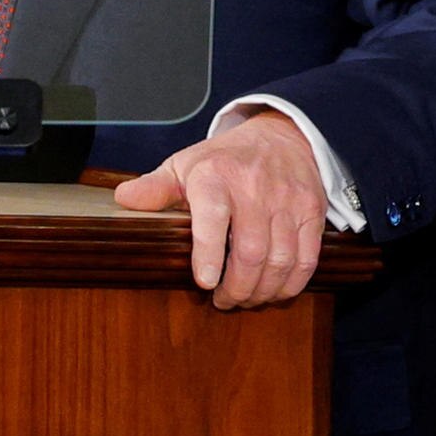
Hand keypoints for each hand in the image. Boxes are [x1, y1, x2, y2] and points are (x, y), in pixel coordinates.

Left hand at [113, 108, 330, 309]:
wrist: (282, 135)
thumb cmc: (225, 159)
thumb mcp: (185, 165)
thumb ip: (155, 187)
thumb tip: (123, 199)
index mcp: (216, 176)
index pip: (213, 215)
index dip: (209, 251)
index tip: (205, 282)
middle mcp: (255, 187)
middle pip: (251, 251)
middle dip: (237, 287)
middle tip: (224, 300)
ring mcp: (288, 199)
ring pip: (281, 259)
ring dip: (262, 290)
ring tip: (246, 298)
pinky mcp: (312, 211)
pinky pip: (307, 258)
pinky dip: (291, 283)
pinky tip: (275, 290)